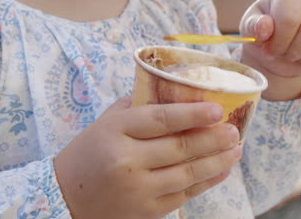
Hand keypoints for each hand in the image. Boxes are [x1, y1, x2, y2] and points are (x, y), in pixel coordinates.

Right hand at [54, 97, 240, 218]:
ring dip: (217, 161)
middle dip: (214, 138)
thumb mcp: (106, 122)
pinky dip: (206, 182)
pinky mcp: (146, 211)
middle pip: (180, 147)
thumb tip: (175, 93)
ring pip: (188, 173)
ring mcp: (138, 189)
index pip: (161, 119)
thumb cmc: (88, 154)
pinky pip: (184, 194)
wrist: (64, 198)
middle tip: (235, 130)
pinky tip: (221, 171)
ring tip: (236, 149)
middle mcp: (127, 160)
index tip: (218, 109)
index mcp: (116, 131)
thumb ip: (137, 107)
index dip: (193, 113)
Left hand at [239, 0, 300, 100]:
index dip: (278, 41)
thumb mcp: (250, 29)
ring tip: (294, 56)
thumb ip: (254, 26)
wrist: (276, 47)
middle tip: (282, 54)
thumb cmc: (262, 34)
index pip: (290, 19)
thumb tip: (264, 27)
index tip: (269, 50)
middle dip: (294, 51)